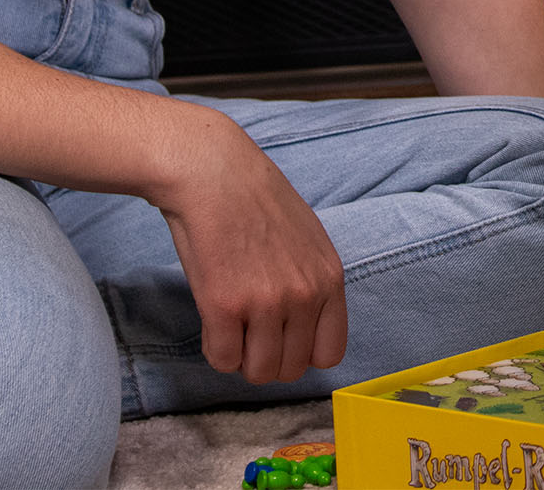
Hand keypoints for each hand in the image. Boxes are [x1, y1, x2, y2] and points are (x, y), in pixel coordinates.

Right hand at [154, 112, 348, 383]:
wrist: (213, 172)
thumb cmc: (256, 201)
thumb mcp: (309, 240)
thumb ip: (314, 284)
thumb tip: (306, 330)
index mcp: (330, 279)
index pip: (330, 354)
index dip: (302, 353)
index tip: (282, 340)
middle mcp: (304, 295)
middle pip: (291, 369)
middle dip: (267, 358)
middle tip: (249, 332)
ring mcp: (265, 303)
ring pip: (257, 372)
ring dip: (241, 357)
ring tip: (231, 325)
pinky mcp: (224, 306)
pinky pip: (223, 360)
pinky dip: (215, 348)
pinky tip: (212, 320)